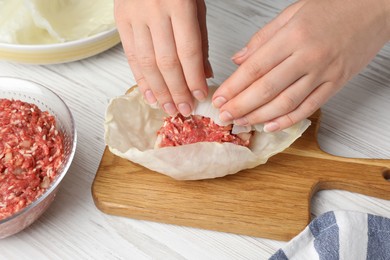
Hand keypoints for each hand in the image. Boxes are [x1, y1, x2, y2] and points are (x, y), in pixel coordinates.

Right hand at [114, 0, 211, 115]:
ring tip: (169, 109)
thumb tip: (204, 74)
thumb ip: (200, 40)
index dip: (194, 78)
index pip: (189, 52)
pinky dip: (140, 80)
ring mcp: (134, 16)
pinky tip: (150, 95)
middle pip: (167, 62)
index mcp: (180, 4)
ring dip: (159, 91)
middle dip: (177, 91)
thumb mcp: (196, 5)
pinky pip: (131, 57)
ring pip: (147, 64)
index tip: (200, 96)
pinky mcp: (120, 22)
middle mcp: (155, 11)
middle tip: (185, 110)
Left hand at [212, 0, 389, 131]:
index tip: (219, 98)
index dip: (234, 87)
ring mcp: (324, 73)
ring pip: (285, 103)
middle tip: (224, 116)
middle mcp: (308, 57)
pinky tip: (270, 125)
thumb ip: (263, 38)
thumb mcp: (292, 13)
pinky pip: (308, 108)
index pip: (255, 68)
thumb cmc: (335, 7)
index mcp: (293, 37)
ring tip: (241, 122)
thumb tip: (239, 59)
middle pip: (267, 89)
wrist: (375, 7)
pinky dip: (288, 120)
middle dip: (241, 106)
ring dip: (259, 117)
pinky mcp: (336, 84)